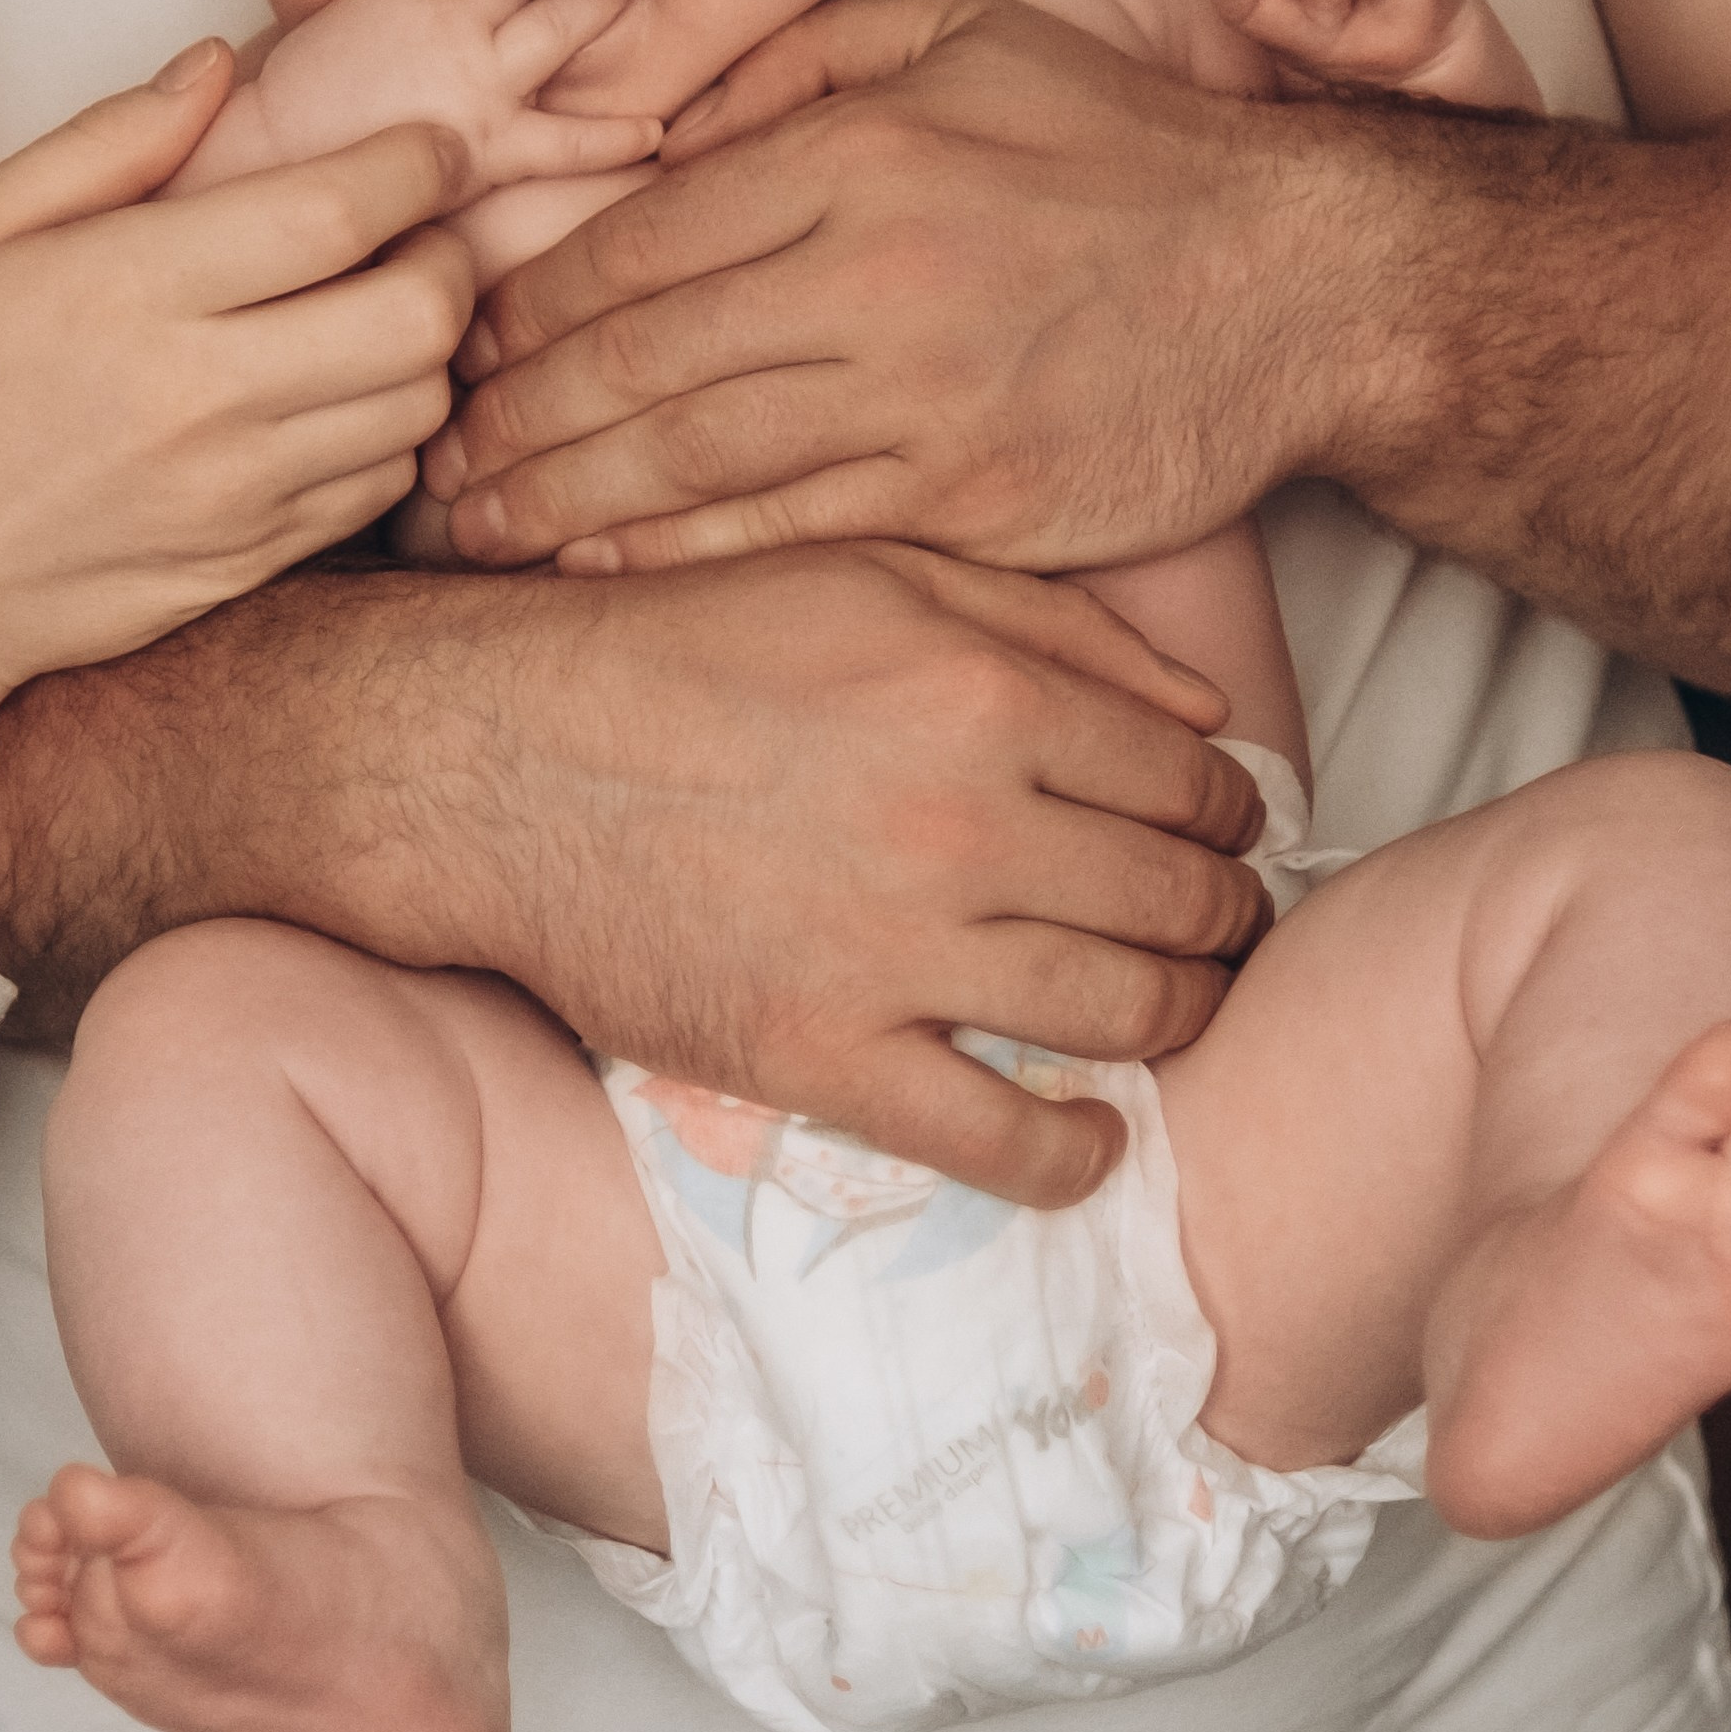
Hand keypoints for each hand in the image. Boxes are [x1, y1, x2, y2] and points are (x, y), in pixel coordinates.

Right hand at [0, 38, 474, 844]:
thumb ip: (110, 141)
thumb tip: (218, 66)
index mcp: (129, 291)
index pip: (334, 213)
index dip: (416, 167)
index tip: (431, 148)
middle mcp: (198, 397)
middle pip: (415, 314)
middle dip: (451, 255)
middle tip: (427, 233)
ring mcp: (237, 491)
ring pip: (419, 404)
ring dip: (430, 348)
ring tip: (384, 311)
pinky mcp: (255, 558)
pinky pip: (384, 486)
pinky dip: (393, 432)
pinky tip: (347, 399)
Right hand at [196, 0, 658, 203]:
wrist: (259, 158)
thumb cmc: (288, 97)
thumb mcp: (332, 7)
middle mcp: (452, 16)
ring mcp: (474, 77)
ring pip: (563, 28)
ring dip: (617, 14)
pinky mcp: (484, 142)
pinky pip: (564, 138)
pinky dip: (611, 133)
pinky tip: (659, 130)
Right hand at [338, 544, 1266, 1201]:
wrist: (497, 759)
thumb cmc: (687, 650)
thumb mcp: (874, 577)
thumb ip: (1053, 625)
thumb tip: (1206, 709)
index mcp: (984, 694)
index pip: (1193, 784)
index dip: (1232, 817)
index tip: (1225, 836)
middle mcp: (961, 825)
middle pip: (1180, 902)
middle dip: (1226, 921)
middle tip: (1221, 931)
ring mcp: (893, 951)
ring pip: (1124, 1016)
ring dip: (1182, 1021)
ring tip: (1178, 1012)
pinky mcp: (820, 1057)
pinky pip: (998, 1142)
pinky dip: (1072, 1155)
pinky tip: (1092, 1138)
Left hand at [423, 0, 1343, 575]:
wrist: (1306, 286)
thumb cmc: (1133, 158)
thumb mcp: (973, 37)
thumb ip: (807, 59)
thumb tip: (668, 123)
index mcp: (859, 152)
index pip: (633, 240)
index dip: (520, 307)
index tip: (458, 349)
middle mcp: (873, 273)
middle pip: (631, 362)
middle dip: (504, 421)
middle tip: (424, 466)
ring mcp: (922, 400)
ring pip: (687, 462)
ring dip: (559, 501)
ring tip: (474, 532)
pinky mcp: (970, 502)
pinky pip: (784, 537)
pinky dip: (675, 557)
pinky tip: (599, 569)